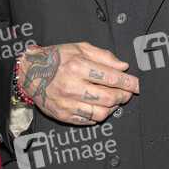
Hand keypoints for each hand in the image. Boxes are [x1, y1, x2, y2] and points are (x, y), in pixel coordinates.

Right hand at [17, 42, 139, 125]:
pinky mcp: (62, 115)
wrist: (29, 73)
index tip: (139, 85)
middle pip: (109, 98)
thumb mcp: (79, 48)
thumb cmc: (56, 58)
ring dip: (113, 107)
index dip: (129, 83)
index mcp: (78, 66)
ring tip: (114, 99)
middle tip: (128, 91)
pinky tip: (99, 106)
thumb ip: (103, 56)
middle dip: (124, 95)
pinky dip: (99, 115)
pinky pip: (88, 121)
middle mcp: (72, 87)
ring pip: (101, 113)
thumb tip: (123, 67)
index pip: (112, 78)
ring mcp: (67, 103)